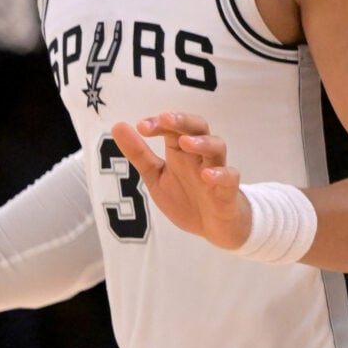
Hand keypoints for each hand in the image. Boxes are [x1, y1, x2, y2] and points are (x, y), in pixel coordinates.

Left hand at [111, 114, 248, 251]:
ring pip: (217, 148)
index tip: (141, 126)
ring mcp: (216, 172)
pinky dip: (221, 174)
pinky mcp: (227, 192)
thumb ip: (139, 154)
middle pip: (199, 128)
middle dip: (183, 121)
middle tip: (166, 119)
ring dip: (202, 142)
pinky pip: (230, 178)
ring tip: (185, 142)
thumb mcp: (156, 177)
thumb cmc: (187, 198)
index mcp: (181, 152)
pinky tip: (207, 175)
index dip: (159, 124)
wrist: (213, 228)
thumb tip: (118, 126)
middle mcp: (200, 157)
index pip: (173, 128)